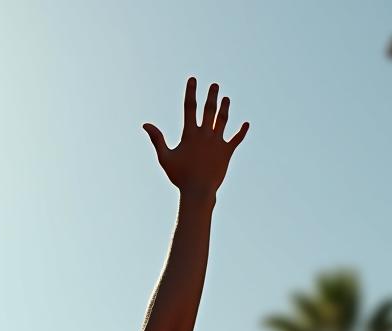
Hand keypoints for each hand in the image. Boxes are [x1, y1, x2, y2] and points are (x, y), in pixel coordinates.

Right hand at [143, 78, 247, 196]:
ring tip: (226, 99)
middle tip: (215, 85)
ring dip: (225, 108)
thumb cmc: (180, 176)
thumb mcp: (165, 157)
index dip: (191, 92)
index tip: (193, 79)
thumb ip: (157, 139)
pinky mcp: (227, 152)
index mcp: (190, 134)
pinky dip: (241, 132)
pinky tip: (246, 124)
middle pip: (210, 110)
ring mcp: (218, 142)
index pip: (190, 107)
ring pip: (223, 120)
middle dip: (212, 96)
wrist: (198, 190)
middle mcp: (205, 134)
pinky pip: (236, 139)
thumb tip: (145, 125)